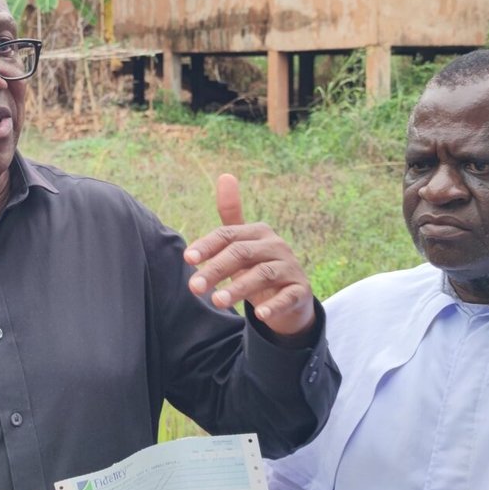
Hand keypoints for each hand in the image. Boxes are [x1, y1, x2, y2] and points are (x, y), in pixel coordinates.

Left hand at [184, 174, 315, 339]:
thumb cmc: (258, 266)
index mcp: (259, 231)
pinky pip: (288, 297)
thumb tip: (226, 175)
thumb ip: (230, 215)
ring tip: (217, 302)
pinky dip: (274, 305)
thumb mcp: (243, 242)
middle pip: (242, 253)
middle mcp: (276, 246)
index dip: (208, 245)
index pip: (229, 234)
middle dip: (216, 269)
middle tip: (194, 287)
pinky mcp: (301, 291)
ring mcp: (290, 268)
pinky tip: (259, 314)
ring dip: (238, 288)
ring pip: (263, 275)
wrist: (290, 298)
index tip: (188, 258)